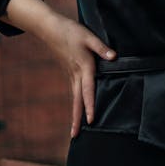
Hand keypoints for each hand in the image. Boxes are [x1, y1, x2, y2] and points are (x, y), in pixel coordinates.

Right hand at [42, 14, 115, 137]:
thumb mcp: (88, 36)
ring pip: (74, 98)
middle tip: (75, 136)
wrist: (50, 28)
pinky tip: (78, 110)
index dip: (90, 105)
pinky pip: (74, 92)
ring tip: (74, 131)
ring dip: (75, 114)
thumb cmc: (71, 31)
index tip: (91, 120)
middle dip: (76, 119)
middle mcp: (76, 75)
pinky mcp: (70, 73)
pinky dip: (76, 103)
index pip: (88, 90)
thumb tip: (114, 57)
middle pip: (77, 101)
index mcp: (83, 67)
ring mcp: (71, 75)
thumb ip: (102, 48)